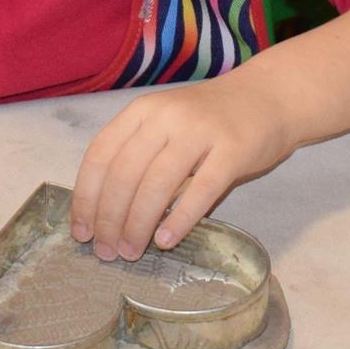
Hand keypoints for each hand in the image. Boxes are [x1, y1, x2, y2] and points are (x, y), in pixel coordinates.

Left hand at [69, 75, 296, 261]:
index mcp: (140, 111)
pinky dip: (179, 219)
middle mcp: (165, 117)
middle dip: (109, 218)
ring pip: (156, 185)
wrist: (269, 97)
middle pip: (124, 174)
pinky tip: (165, 240)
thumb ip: (137, 154)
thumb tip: (102, 210)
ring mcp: (199, 132)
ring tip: (130, 251)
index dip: (86, 197)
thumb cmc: (208, 120)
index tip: (80, 230)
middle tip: (106, 250)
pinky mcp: (233, 151)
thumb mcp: (164, 124)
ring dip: (138, 224)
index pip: (100, 156)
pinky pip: (201, 190)